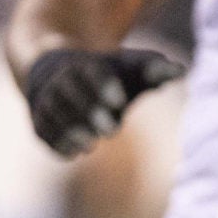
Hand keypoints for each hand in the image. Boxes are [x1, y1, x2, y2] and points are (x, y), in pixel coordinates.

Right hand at [22, 47, 183, 156]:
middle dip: (87, 110)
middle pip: (67, 92)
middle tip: (111, 131)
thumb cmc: (108, 74)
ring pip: (50, 112)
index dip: (102, 84)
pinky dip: (54, 142)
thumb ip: (154, 69)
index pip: (90, 71)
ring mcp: (45, 100)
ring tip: (90, 146)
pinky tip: (73, 153)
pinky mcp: (38, 121)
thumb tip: (179, 70)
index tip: (120, 101)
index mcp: (83, 64)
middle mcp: (58, 80)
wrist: (60, 72)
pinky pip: (41, 131)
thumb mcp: (130, 67)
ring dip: (69, 130)